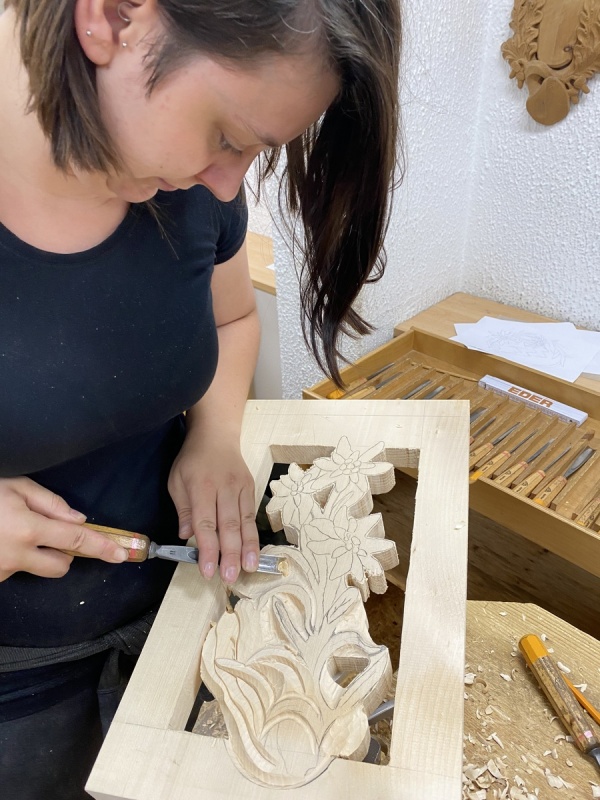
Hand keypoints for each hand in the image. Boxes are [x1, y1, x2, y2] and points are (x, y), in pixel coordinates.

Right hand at [0, 477, 127, 581]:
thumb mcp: (14, 484)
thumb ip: (49, 503)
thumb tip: (77, 519)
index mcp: (27, 528)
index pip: (76, 541)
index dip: (101, 547)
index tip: (122, 555)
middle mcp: (16, 555)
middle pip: (60, 567)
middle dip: (63, 554)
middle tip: (46, 532)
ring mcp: (0, 571)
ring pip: (33, 568)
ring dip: (32, 554)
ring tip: (9, 530)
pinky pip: (11, 569)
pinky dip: (10, 557)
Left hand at [168, 436, 258, 582]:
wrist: (217, 435)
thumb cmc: (192, 460)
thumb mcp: (176, 481)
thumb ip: (183, 509)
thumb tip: (186, 535)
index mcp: (201, 487)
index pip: (205, 524)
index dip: (208, 549)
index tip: (208, 571)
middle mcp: (223, 488)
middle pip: (228, 526)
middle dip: (230, 554)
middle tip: (230, 577)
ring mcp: (240, 488)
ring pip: (244, 522)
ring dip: (247, 548)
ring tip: (249, 569)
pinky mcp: (251, 488)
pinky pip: (252, 515)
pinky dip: (253, 535)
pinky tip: (254, 552)